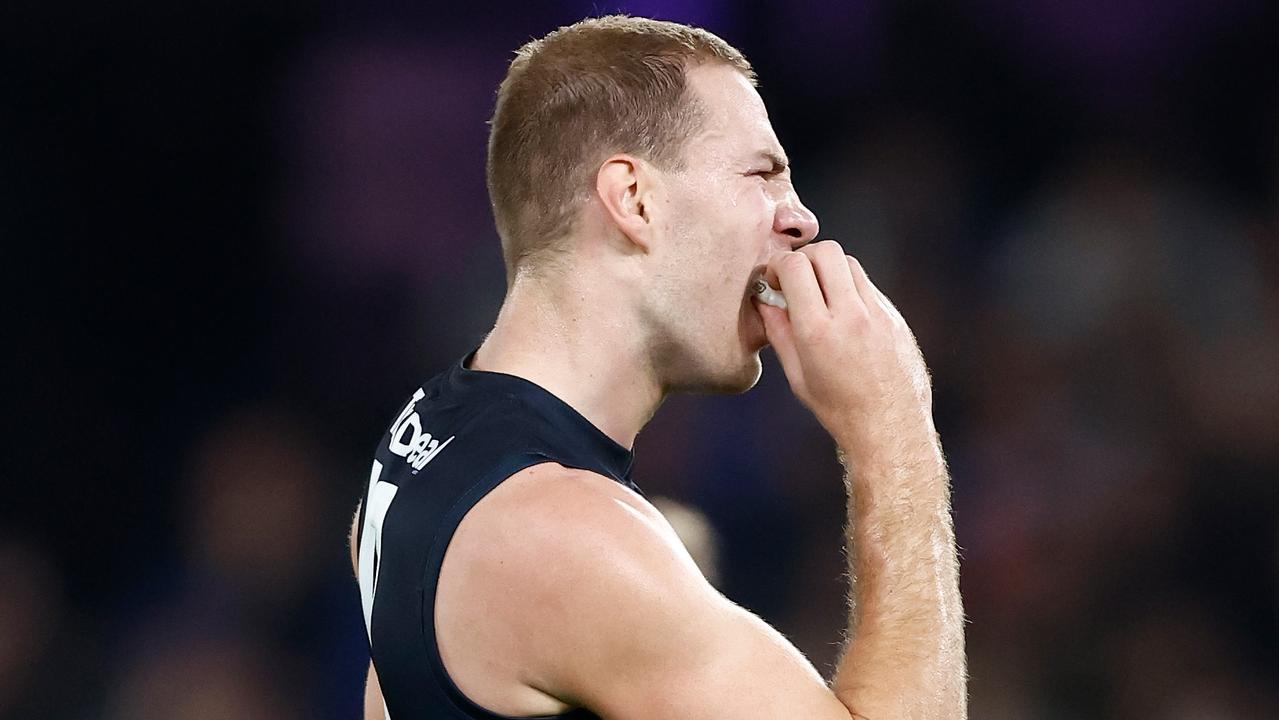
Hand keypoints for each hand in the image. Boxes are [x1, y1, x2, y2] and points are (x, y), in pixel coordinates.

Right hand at [755, 241, 935, 459]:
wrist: (891, 427)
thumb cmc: (839, 409)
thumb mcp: (798, 376)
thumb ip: (779, 332)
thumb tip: (765, 302)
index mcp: (818, 331)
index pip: (795, 267)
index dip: (778, 266)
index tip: (773, 279)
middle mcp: (851, 315)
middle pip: (826, 252)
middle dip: (804, 258)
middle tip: (796, 279)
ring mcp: (878, 313)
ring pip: (850, 263)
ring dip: (829, 270)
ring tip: (821, 296)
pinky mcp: (895, 316)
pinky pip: (868, 285)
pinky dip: (850, 289)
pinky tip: (844, 315)